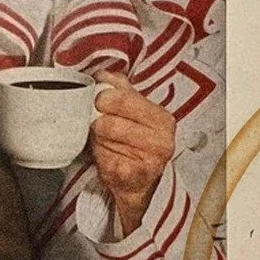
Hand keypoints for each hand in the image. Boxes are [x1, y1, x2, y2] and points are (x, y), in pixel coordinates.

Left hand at [90, 72, 175, 233]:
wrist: (139, 184)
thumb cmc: (133, 146)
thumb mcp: (132, 115)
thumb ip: (121, 91)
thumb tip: (105, 74)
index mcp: (162, 118)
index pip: (123, 99)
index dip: (103, 99)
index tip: (98, 103)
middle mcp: (162, 139)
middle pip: (109, 121)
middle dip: (98, 122)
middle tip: (99, 126)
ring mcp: (150, 160)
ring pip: (104, 138)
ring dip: (98, 140)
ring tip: (106, 144)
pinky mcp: (134, 176)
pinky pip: (104, 159)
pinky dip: (100, 158)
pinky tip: (109, 159)